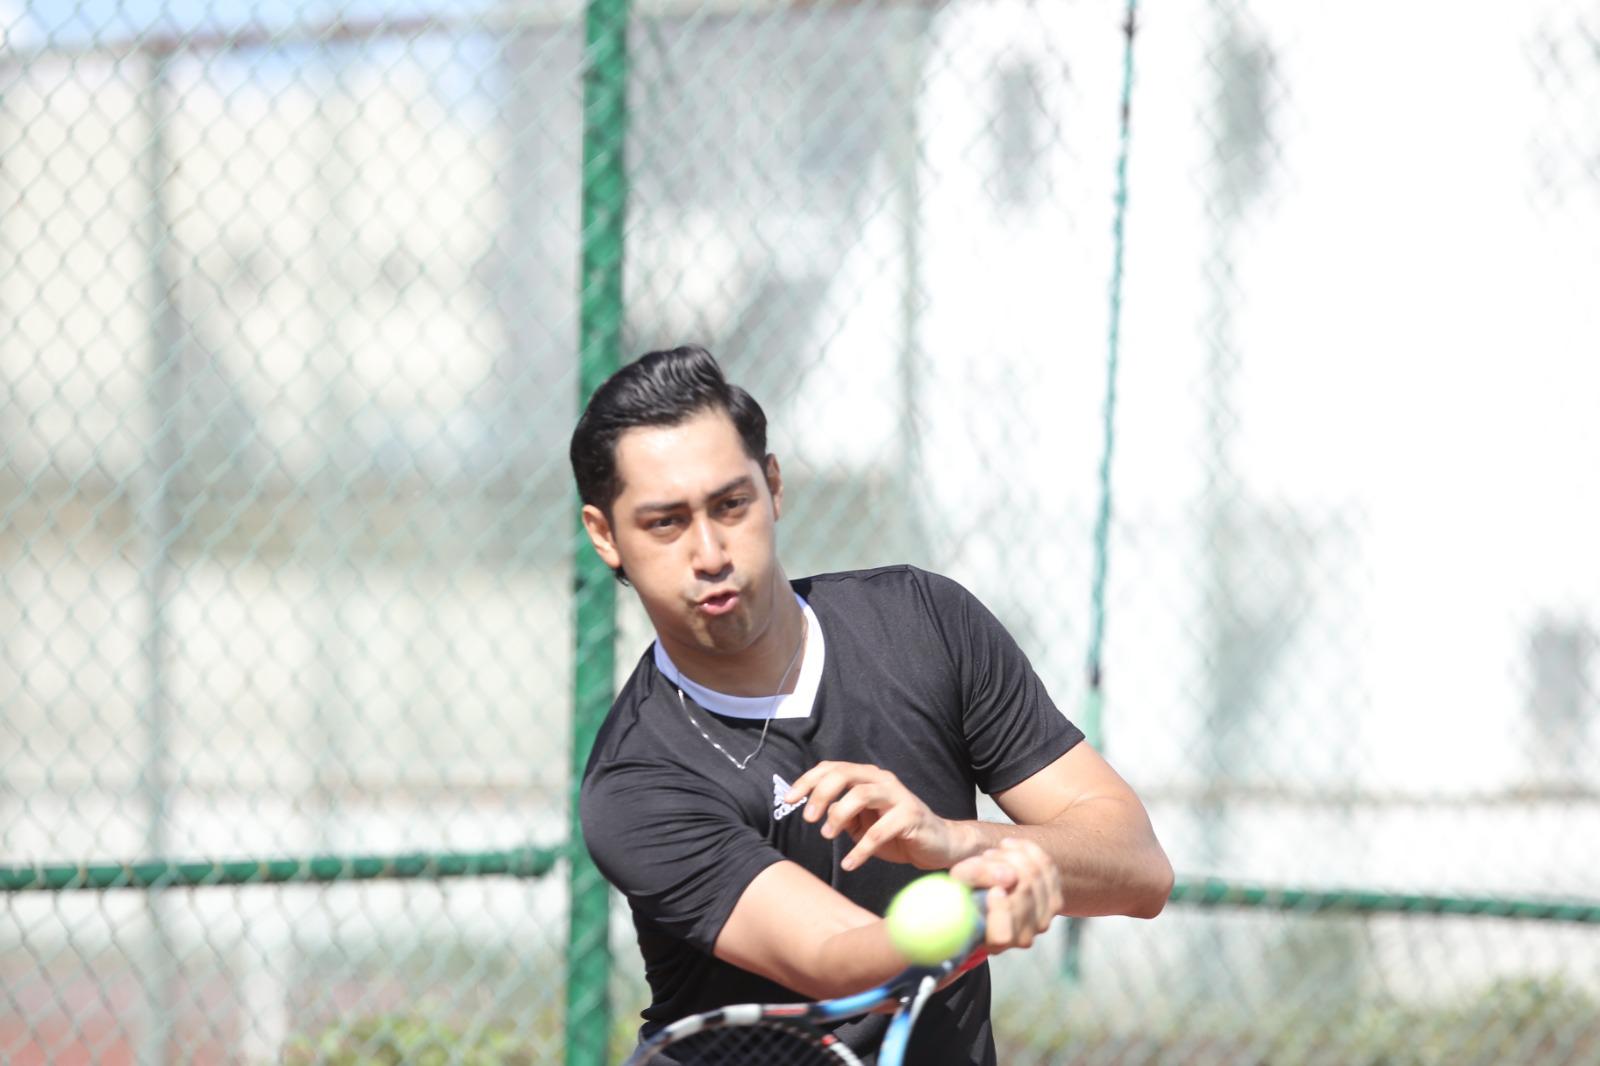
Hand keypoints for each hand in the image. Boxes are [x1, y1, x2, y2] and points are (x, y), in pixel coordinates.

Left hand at [783, 761, 965, 871]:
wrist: (937, 844)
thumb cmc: (895, 832)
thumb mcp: (862, 822)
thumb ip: (841, 813)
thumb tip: (817, 810)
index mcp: (867, 777)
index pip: (832, 768)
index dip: (807, 781)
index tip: (790, 799)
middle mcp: (882, 780)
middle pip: (844, 775)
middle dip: (821, 795)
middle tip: (810, 819)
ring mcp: (898, 796)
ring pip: (861, 794)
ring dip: (839, 815)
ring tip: (828, 836)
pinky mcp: (911, 816)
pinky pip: (880, 831)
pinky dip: (860, 850)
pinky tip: (850, 863)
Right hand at [950, 838, 1062, 952]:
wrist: (984, 891)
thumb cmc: (965, 890)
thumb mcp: (958, 882)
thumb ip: (974, 877)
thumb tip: (1008, 876)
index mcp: (992, 941)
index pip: (1003, 935)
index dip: (1001, 910)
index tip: (993, 890)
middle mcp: (1021, 938)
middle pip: (1023, 892)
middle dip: (1003, 864)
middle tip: (986, 856)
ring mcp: (1042, 921)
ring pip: (1036, 875)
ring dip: (1014, 856)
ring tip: (995, 853)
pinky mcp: (1055, 903)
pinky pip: (1048, 867)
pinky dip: (1029, 851)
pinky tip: (1012, 847)